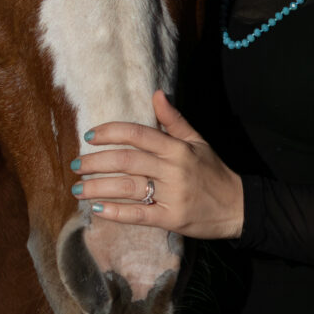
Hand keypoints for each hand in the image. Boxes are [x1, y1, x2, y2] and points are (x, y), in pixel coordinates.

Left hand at [70, 90, 243, 239]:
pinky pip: (139, 215)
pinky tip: (97, 211)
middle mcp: (173, 170)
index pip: (138, 134)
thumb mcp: (197, 141)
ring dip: (99, 188)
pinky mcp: (171, 219)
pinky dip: (117, 213)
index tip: (90, 135)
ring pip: (128, 188)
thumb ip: (174, 120)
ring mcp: (172, 196)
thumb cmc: (213, 171)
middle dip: (96, 162)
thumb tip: (156, 94)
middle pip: (127, 162)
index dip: (111, 132)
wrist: (237, 206)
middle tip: (75, 164)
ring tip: (78, 188)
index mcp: (177, 148)